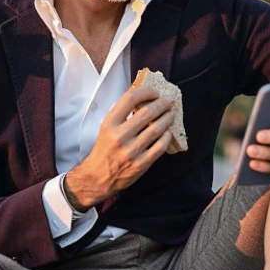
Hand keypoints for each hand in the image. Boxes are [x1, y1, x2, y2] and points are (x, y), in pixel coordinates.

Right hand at [64, 86, 174, 208]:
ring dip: (167, 118)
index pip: (130, 99)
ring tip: (171, 114)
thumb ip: (122, 114)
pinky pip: (159, 147)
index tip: (155, 92)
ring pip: (156, 129)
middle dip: (162, 104)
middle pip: (147, 113)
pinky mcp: (141, 164)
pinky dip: (166, 137)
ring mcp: (131, 151)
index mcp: (110, 123)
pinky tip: (168, 132)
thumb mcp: (107, 128)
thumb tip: (145, 99)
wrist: (98, 177)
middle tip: (169, 101)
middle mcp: (120, 136)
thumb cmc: (104, 149)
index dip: (146, 92)